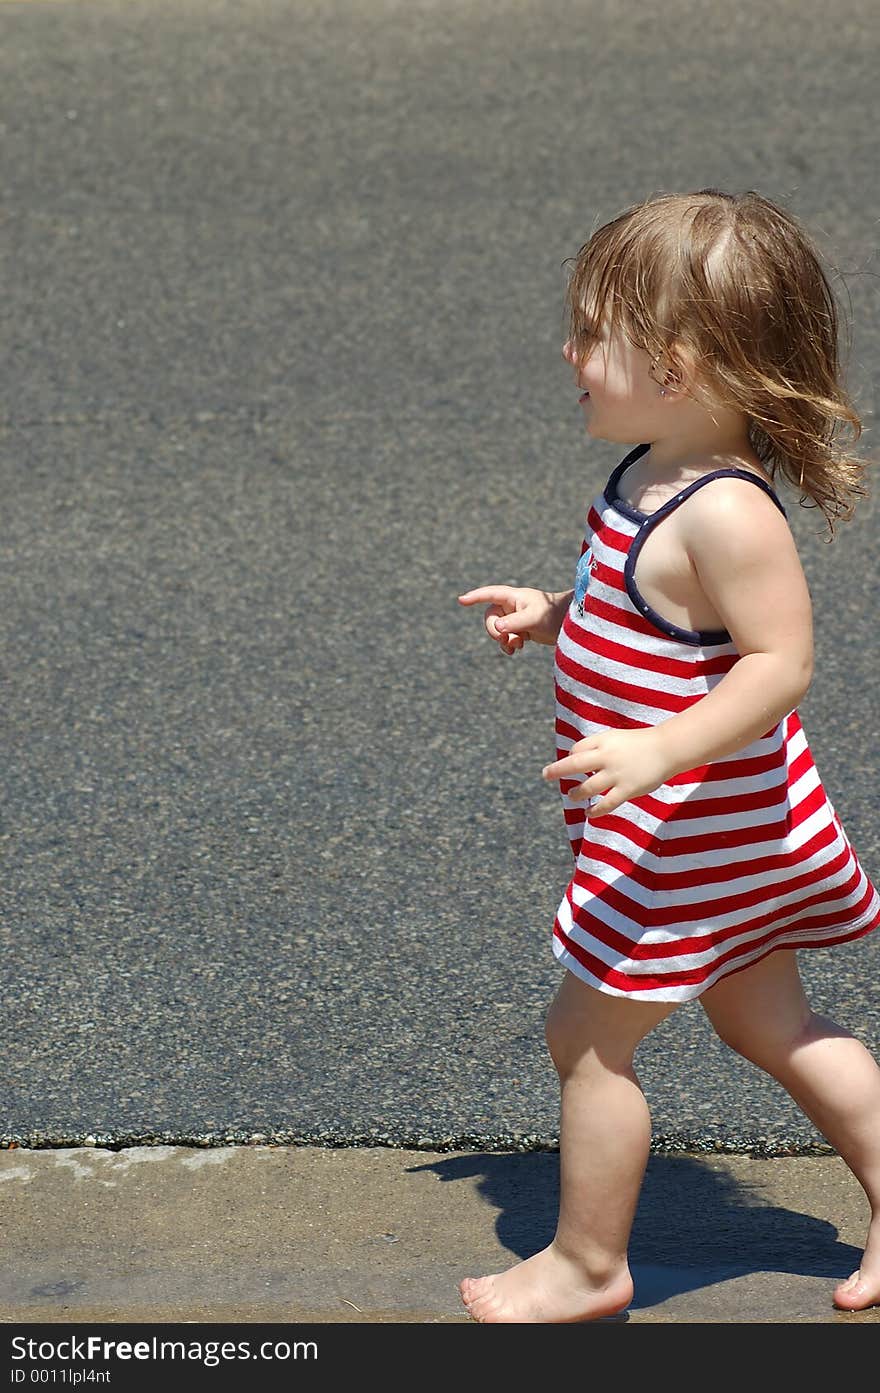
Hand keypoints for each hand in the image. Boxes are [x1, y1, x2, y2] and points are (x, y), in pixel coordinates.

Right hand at [458, 585, 568, 653]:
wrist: (571, 624)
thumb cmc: (553, 615)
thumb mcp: (533, 618)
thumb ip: (514, 623)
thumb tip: (498, 629)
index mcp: (514, 597)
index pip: (490, 594)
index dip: (475, 597)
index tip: (461, 600)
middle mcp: (512, 606)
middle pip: (491, 618)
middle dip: (495, 631)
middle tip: (508, 639)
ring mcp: (516, 618)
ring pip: (498, 630)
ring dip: (504, 640)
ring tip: (519, 645)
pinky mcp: (521, 629)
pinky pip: (506, 638)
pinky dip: (508, 645)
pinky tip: (516, 650)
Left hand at [541, 727, 672, 816]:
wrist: (667, 749)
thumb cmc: (639, 744)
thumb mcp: (616, 739)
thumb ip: (599, 748)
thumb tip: (577, 759)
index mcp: (604, 742)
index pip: (578, 749)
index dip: (571, 756)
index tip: (572, 763)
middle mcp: (607, 757)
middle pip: (574, 764)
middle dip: (557, 770)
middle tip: (545, 775)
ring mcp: (617, 774)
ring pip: (588, 787)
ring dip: (577, 793)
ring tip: (572, 795)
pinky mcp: (627, 789)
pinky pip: (607, 804)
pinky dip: (595, 810)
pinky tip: (589, 813)